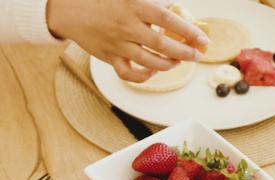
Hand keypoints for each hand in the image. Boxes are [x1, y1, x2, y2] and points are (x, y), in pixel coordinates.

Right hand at [47, 0, 208, 82]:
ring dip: (168, 64)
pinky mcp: (109, 57)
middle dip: (185, 52)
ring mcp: (117, 44)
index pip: (168, 20)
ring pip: (149, 62)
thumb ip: (153, 0)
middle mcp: (126, 27)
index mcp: (134, 6)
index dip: (188, 31)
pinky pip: (129, 74)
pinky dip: (144, 76)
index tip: (203, 39)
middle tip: (197, 55)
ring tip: (179, 61)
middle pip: (162, 45)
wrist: (71, 9)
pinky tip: (153, 70)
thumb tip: (176, 6)